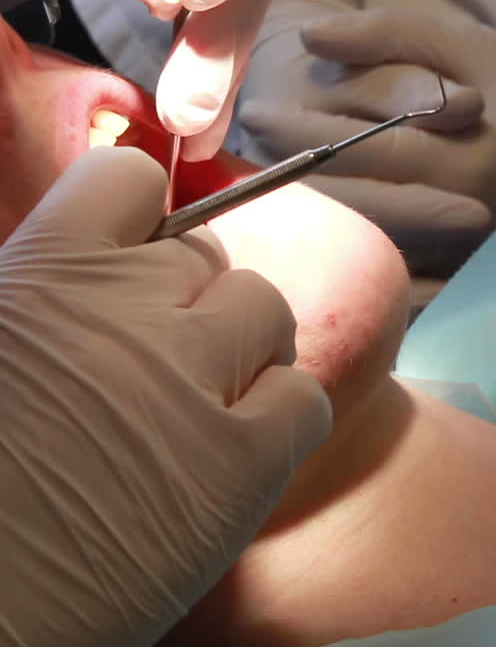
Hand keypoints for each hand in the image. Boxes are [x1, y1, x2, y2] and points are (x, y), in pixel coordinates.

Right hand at [0, 147, 329, 646]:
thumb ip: (41, 284)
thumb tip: (89, 267)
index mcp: (50, 267)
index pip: (132, 178)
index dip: (137, 217)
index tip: (128, 261)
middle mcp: (131, 307)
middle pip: (207, 256)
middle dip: (186, 299)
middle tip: (153, 363)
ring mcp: (193, 382)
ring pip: (268, 312)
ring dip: (241, 350)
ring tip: (198, 406)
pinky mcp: (242, 467)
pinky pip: (304, 401)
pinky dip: (279, 421)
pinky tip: (232, 457)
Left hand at [237, 0, 488, 272]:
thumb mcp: (469, 41)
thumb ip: (390, 37)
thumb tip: (308, 37)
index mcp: (466, 158)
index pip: (364, 150)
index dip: (302, 131)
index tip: (256, 110)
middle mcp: (465, 217)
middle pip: (357, 206)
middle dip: (294, 177)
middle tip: (247, 151)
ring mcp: (469, 255)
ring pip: (372, 245)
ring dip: (314, 216)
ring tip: (264, 186)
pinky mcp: (470, 272)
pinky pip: (400, 276)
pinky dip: (354, 258)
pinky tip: (315, 237)